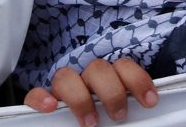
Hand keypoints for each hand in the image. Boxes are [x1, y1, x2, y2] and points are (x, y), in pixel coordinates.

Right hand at [24, 58, 157, 124]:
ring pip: (66, 76)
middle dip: (111, 91)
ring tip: (90, 122)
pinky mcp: (41, 101)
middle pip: (97, 69)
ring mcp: (63, 89)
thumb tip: (148, 116)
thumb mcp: (120, 113)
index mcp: (108, 78)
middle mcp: (85, 80)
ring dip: (80, 98)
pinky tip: (50, 107)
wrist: (90, 126)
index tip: (150, 101)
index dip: (138, 80)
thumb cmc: (106, 118)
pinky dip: (41, 98)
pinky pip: (35, 93)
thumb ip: (131, 110)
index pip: (123, 65)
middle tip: (119, 115)